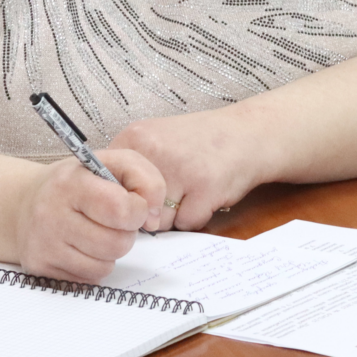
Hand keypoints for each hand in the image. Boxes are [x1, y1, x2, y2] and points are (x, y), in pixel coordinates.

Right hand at [12, 150, 163, 280]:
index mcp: (71, 183)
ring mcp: (44, 246)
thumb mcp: (115, 162)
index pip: (120, 209)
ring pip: (105, 265)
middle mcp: (51, 215)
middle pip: (116, 243)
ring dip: (111, 250)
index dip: (139, 209)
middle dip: (126, 232)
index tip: (135, 204)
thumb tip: (152, 219)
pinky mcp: (41, 269)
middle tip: (115, 220)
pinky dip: (95, 265)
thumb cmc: (80, 181)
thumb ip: (147, 180)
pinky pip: (89, 279)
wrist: (26, 202)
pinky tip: (83, 246)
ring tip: (98, 231)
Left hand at [110, 107, 261, 231]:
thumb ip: (132, 172)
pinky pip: (186, 224)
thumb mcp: (157, 142)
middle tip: (177, 185)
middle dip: (153, 209)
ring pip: (159, 221)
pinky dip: (198, 216)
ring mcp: (181, 168)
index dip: (125, 200)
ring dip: (176, 214)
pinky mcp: (206, 187)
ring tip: (194, 188)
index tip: (142, 194)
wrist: (248, 132)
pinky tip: (208, 193)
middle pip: (133, 208)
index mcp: (136, 137)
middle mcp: (155, 150)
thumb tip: (119, 217)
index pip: (107, 189)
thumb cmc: (200, 142)